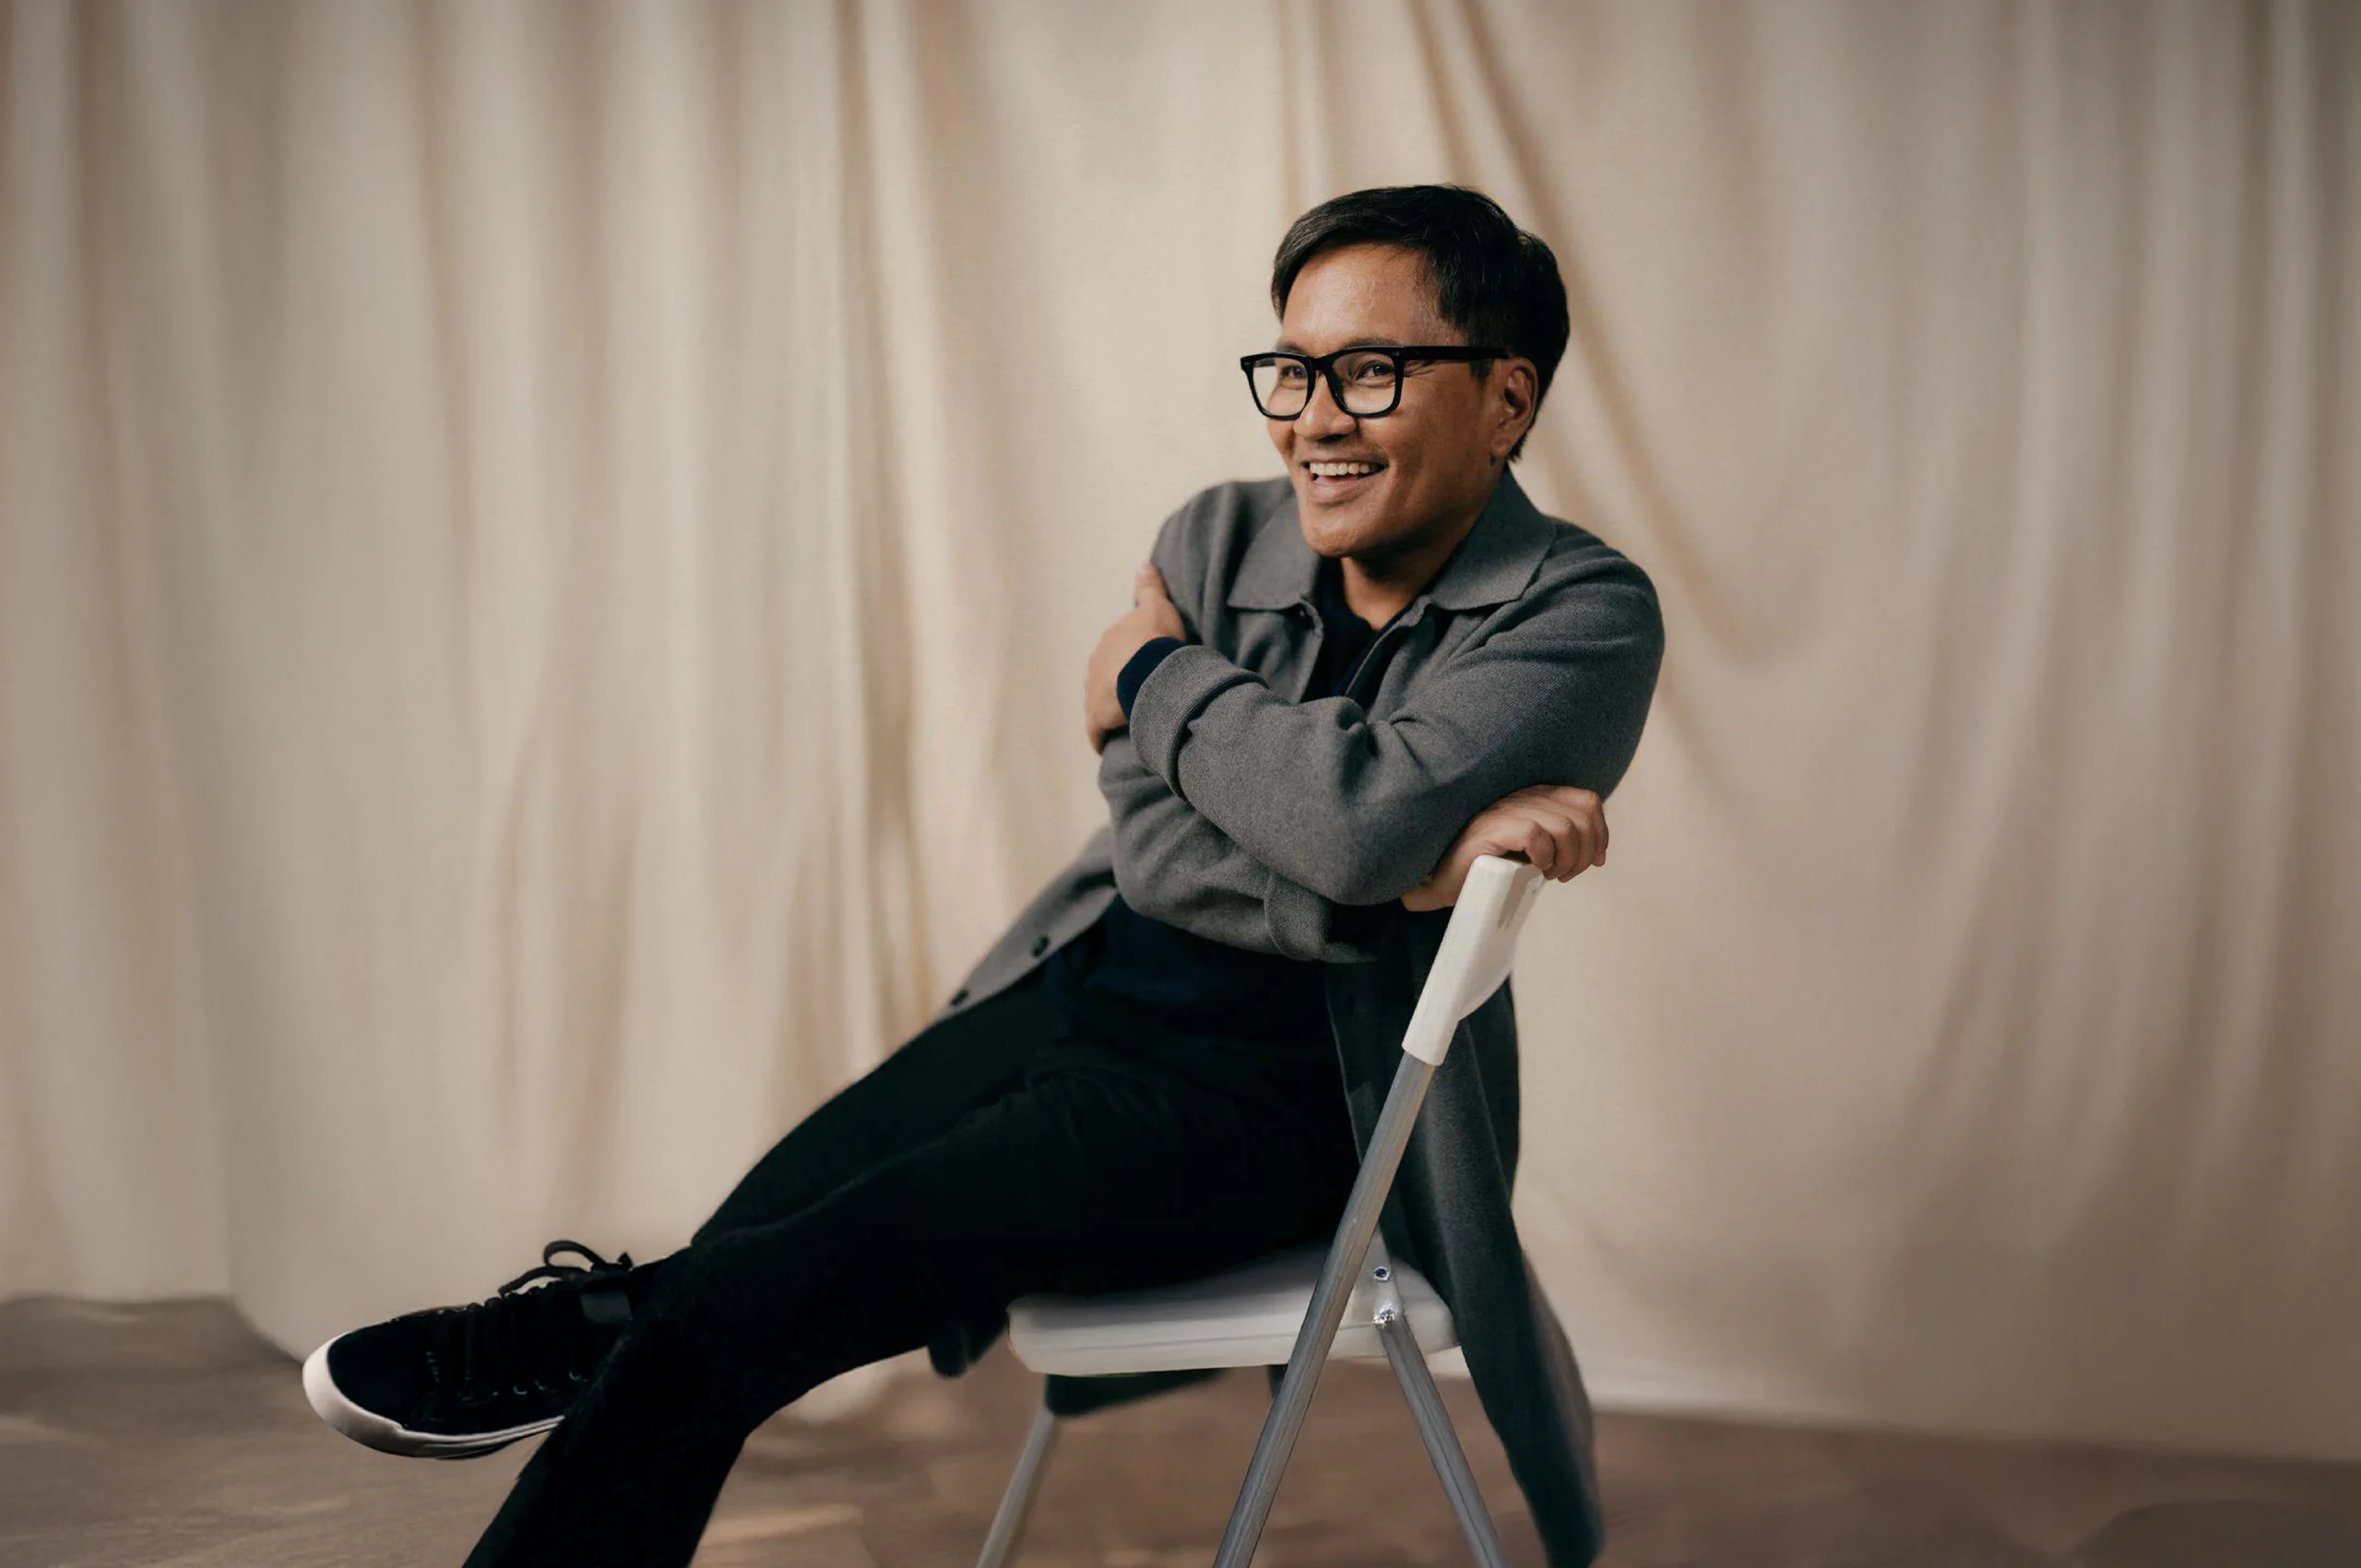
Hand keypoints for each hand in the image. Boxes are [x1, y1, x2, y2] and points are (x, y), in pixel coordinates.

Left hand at [1084, 563, 1187, 754]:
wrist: (1149, 668)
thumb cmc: (1157, 638)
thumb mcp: (1158, 607)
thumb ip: (1150, 588)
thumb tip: (1143, 564)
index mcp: (1110, 641)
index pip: (1116, 651)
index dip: (1127, 658)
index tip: (1138, 666)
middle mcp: (1096, 663)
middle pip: (1103, 675)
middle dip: (1114, 683)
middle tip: (1133, 693)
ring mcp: (1093, 690)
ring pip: (1097, 700)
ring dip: (1107, 708)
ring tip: (1123, 718)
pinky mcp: (1097, 716)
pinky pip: (1095, 729)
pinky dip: (1098, 736)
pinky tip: (1103, 744)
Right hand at [1400, 784, 1606, 910]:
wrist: (1442, 877)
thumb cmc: (1487, 865)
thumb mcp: (1531, 847)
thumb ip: (1558, 839)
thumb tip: (1595, 853)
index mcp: (1536, 796)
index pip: (1588, 802)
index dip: (1600, 833)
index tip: (1595, 861)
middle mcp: (1524, 797)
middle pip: (1582, 818)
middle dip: (1585, 853)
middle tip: (1567, 875)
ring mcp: (1506, 810)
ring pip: (1564, 827)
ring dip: (1567, 859)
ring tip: (1552, 875)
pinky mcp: (1492, 828)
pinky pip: (1535, 835)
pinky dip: (1544, 856)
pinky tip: (1535, 869)